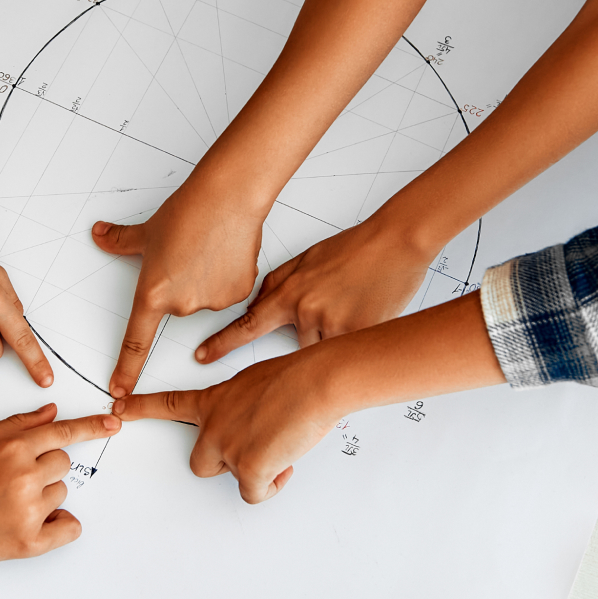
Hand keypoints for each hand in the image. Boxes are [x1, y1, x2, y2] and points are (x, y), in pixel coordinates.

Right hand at [0, 405, 117, 570]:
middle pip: (63, 463)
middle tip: (12, 478)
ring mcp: (29, 512)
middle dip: (45, 467)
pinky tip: (32, 522)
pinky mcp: (30, 542)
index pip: (63, 433)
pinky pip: (70, 527)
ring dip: (44, 496)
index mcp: (12, 449)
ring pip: (62, 493)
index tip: (113, 425)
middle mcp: (24, 478)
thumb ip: (17, 424)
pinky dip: (58, 525)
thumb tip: (52, 412)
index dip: (91, 427)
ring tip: (7, 501)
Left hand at [92, 182, 267, 398]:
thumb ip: (121, 241)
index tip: (119, 390)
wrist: (227, 198)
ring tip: (208, 248)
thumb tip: (100, 235)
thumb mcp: (147, 231)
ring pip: (203, 298)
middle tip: (186, 252)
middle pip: (177, 306)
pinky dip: (226, 276)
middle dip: (180, 283)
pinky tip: (226, 252)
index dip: (126, 369)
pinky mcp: (237, 295)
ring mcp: (211, 302)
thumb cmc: (188, 212)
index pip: (135, 341)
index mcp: (153, 293)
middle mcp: (181, 305)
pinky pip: (227, 293)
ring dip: (204, 280)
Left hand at [118, 352, 339, 502]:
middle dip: (225, 464)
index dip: (141, 409)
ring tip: (281, 444)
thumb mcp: (255, 383)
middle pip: (200, 463)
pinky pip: (254, 493)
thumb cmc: (297, 378)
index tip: (118, 408)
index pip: (168, 405)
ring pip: (234, 477)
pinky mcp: (248, 468)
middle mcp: (213, 426)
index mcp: (214, 401)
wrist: (315, 383)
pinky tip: (285, 462)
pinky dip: (272, 485)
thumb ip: (241, 406)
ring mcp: (227, 448)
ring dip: (256, 470)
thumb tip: (251, 427)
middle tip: (256, 450)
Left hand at [196, 216, 433, 362]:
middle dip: (311, 338)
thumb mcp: (306, 260)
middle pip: (295, 347)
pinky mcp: (358, 334)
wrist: (395, 242)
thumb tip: (258, 305)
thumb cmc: (355, 249)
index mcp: (289, 292)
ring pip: (323, 352)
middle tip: (334, 309)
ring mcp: (331, 323)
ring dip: (334, 339)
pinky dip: (355, 341)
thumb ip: (279, 284)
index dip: (222, 343)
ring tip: (354, 308)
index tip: (202, 356)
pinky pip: (347, 351)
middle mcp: (305, 310)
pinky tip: (365, 314)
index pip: (247, 324)